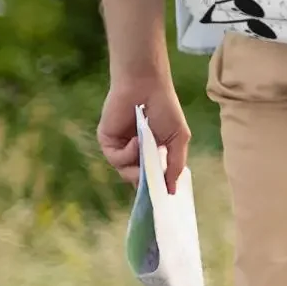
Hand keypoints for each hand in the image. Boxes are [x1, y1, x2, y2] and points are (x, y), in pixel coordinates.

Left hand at [97, 75, 189, 194]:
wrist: (146, 86)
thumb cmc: (166, 108)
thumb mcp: (178, 138)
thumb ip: (175, 165)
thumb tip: (172, 191)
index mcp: (152, 152)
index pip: (151, 177)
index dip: (155, 188)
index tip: (161, 199)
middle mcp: (135, 153)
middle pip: (137, 179)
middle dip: (146, 181)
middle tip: (153, 180)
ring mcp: (120, 148)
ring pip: (126, 172)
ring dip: (137, 165)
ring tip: (147, 149)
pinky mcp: (107, 142)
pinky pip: (116, 159)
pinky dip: (128, 153)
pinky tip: (136, 140)